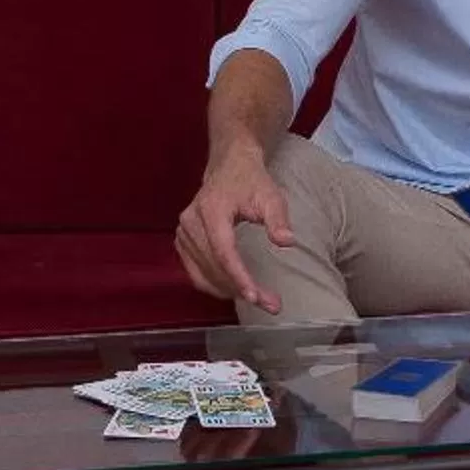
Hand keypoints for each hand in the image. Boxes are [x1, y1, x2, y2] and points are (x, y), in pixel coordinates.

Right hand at [173, 143, 293, 314]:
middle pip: (213, 266)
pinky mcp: (182, 239)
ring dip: (228, 289)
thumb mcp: (271, 195)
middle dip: (240, 288)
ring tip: (256, 298)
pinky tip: (233, 289)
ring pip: (202, 272)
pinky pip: (194, 270)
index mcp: (211, 210)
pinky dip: (213, 284)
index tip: (255, 297)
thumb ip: (278, 219)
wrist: (229, 165)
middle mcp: (191, 222)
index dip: (238, 277)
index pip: (223, 252)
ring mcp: (183, 231)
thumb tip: (286, 242)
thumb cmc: (251, 181)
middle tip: (270, 304)